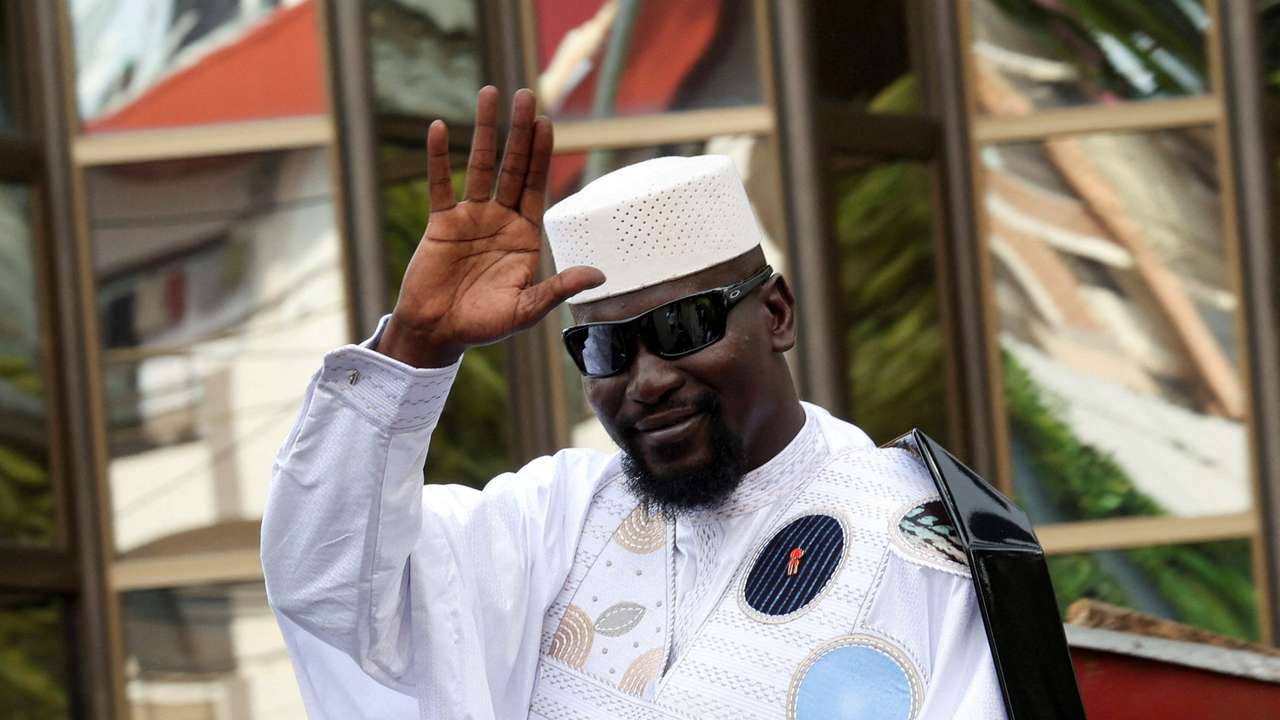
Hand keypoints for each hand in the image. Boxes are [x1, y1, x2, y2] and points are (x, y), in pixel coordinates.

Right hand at [377, 86, 604, 367]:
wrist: (439, 334)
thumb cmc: (484, 325)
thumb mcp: (526, 310)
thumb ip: (558, 288)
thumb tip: (600, 275)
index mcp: (524, 236)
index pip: (536, 186)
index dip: (541, 155)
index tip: (547, 123)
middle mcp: (500, 221)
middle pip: (512, 167)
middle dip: (519, 132)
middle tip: (526, 95)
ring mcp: (470, 219)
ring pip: (479, 166)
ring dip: (485, 131)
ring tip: (490, 94)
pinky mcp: (441, 224)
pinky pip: (439, 185)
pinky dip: (439, 158)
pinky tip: (439, 129)